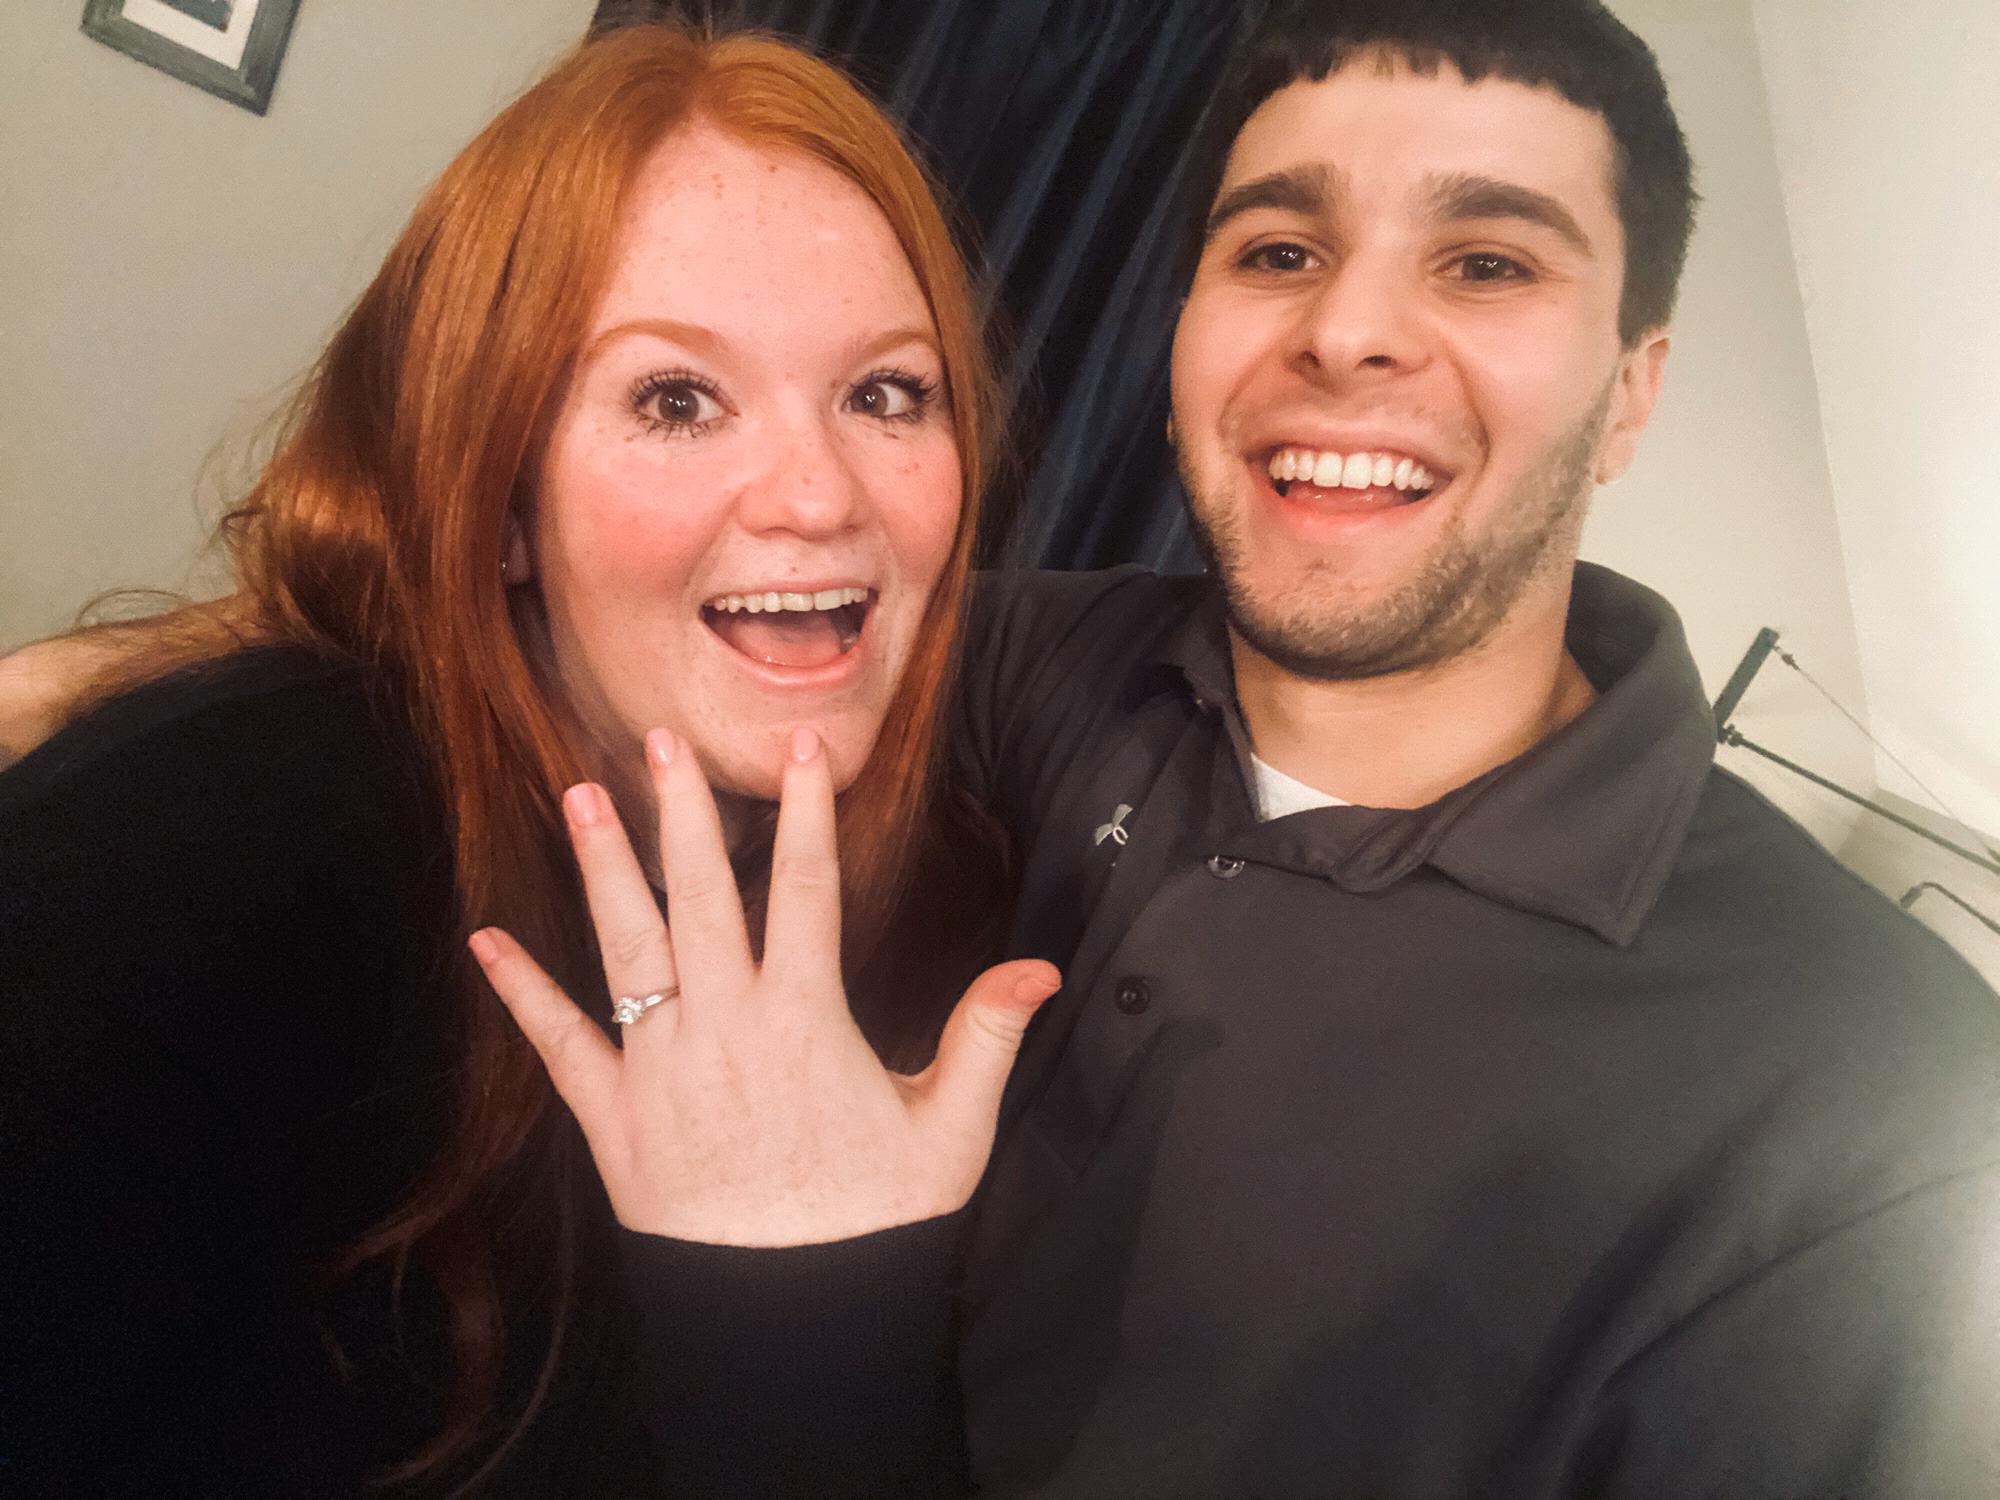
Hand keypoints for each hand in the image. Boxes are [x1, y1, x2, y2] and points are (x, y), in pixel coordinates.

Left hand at [471, 724, 1059, 1245]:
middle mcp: (725, 1028)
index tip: (801, 746)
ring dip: (602, 868)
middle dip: (680, 812)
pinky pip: (561, 1045)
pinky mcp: (613, 1119)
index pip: (806, 889)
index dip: (806, 811)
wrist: (790, 1318)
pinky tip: (485, 941)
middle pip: (700, 897)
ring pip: (628, 949)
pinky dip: (522, 993)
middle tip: (658, 739)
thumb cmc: (876, 1221)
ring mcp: (661, 1070)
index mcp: (805, 1019)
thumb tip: (1042, 966)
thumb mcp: (951, 1128)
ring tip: (578, 795)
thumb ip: (989, 1036)